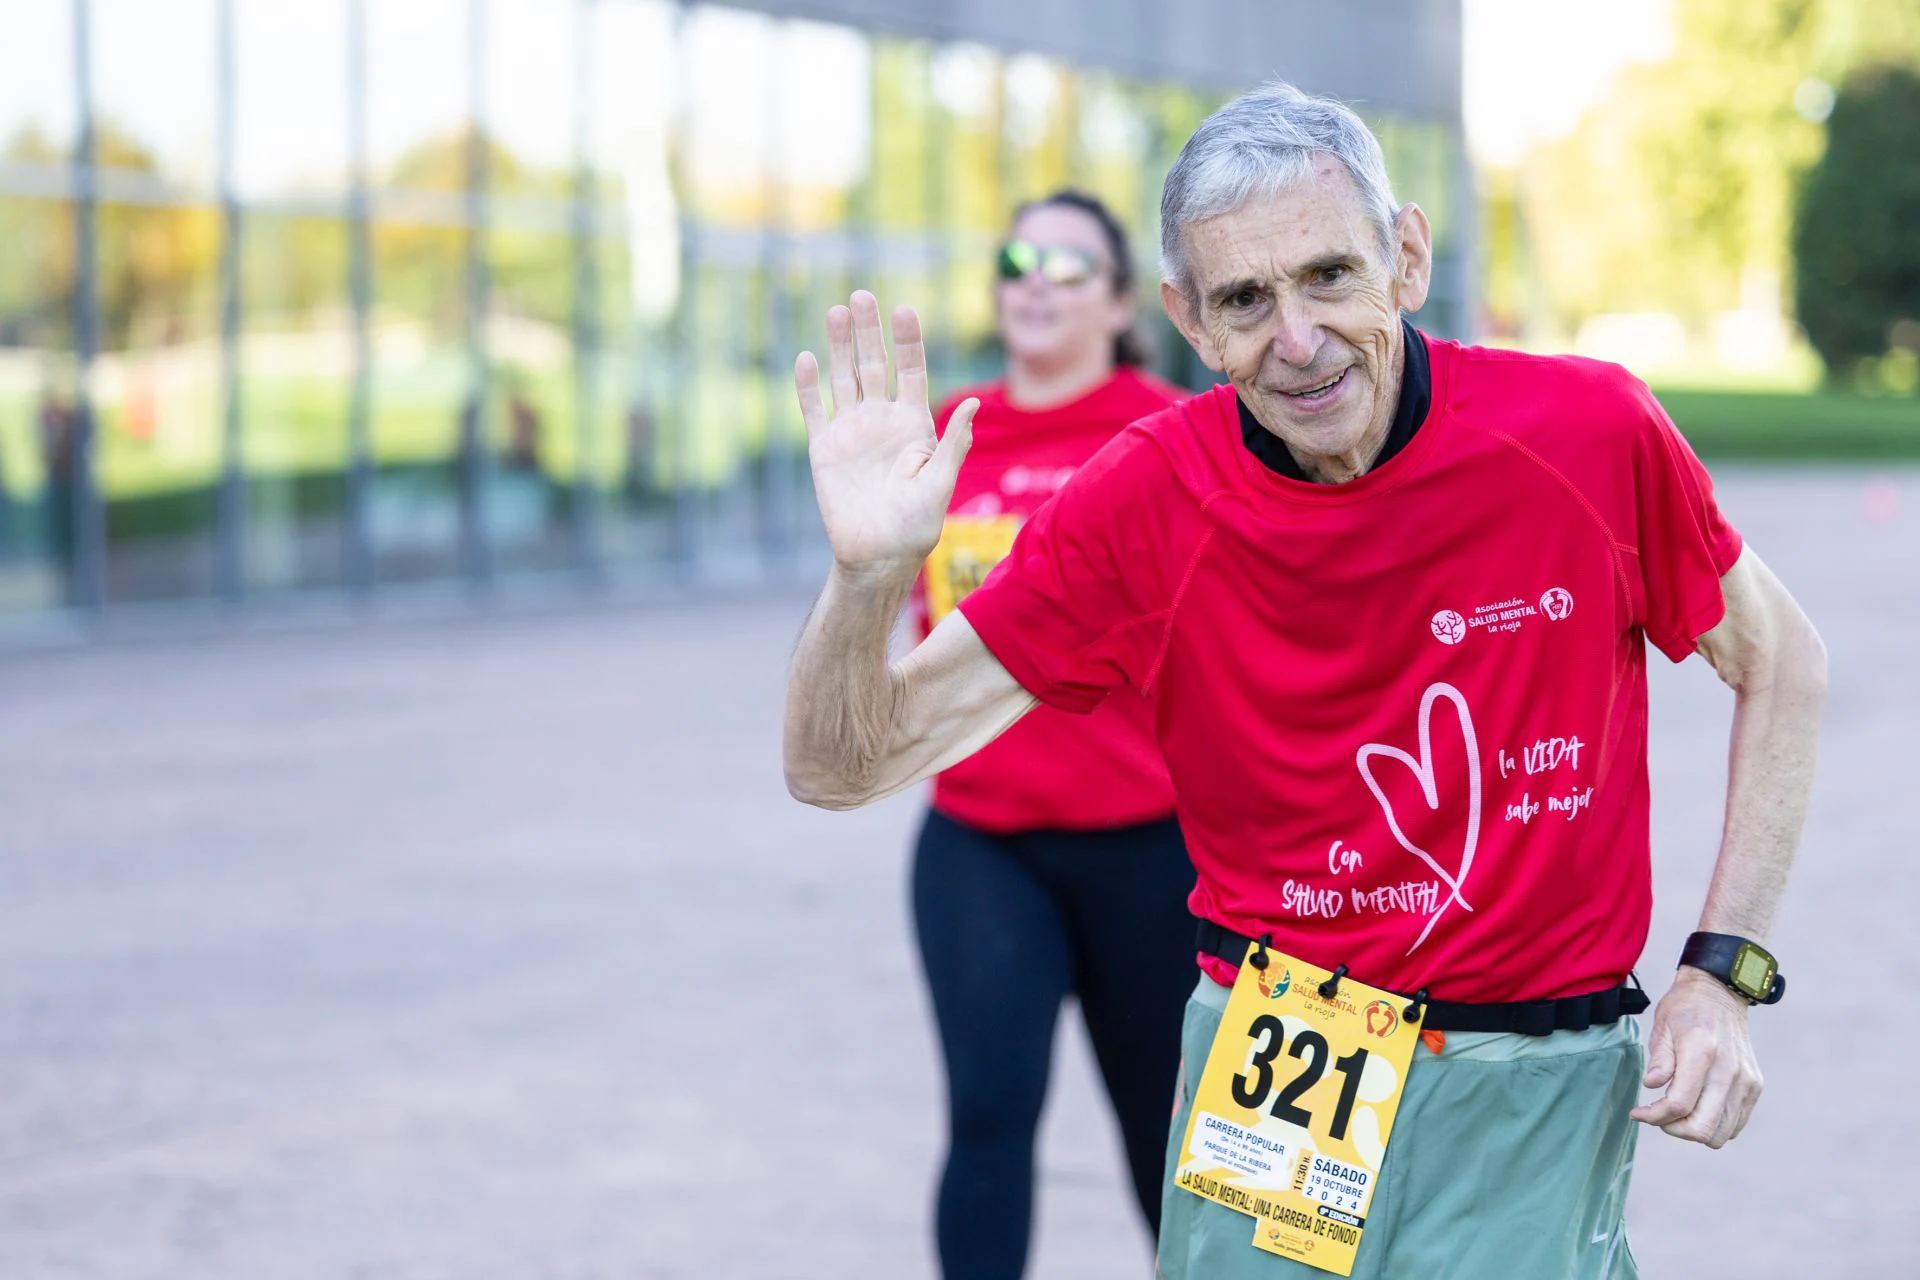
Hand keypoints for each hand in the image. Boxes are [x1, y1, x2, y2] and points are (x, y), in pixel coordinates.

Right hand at [794, 291, 977, 579]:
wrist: (876, 558)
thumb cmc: (915, 528)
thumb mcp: (940, 484)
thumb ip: (953, 443)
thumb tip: (974, 404)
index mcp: (914, 426)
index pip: (911, 372)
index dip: (908, 341)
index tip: (905, 309)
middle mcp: (882, 422)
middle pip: (874, 365)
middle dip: (869, 331)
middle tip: (862, 296)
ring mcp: (851, 433)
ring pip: (844, 378)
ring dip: (839, 346)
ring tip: (836, 311)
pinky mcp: (824, 449)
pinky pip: (814, 410)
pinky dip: (809, 386)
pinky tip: (806, 358)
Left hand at [1630, 967, 1763, 1147]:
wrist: (1720, 994)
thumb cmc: (1685, 1009)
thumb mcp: (1662, 1026)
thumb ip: (1660, 1059)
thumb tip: (1652, 1086)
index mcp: (1702, 1052)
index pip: (1679, 1104)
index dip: (1654, 1116)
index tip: (1638, 1113)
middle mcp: (1729, 1070)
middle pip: (1702, 1127)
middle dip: (1674, 1129)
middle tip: (1658, 1116)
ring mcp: (1746, 1081)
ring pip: (1721, 1133)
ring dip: (1694, 1130)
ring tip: (1677, 1113)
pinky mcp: (1755, 1086)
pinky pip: (1736, 1124)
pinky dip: (1714, 1125)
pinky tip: (1697, 1108)